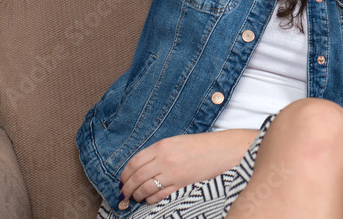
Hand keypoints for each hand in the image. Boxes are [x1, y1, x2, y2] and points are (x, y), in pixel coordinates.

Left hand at [119, 129, 255, 207]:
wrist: (221, 150)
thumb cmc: (199, 145)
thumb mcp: (175, 142)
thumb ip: (157, 152)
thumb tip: (140, 167)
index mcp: (161, 146)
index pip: (134, 162)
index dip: (124, 174)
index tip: (121, 180)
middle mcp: (164, 160)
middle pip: (136, 177)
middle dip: (126, 188)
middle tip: (123, 194)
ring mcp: (172, 173)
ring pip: (145, 188)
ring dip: (136, 195)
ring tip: (133, 198)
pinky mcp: (180, 185)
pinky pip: (159, 196)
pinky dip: (150, 200)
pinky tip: (147, 200)